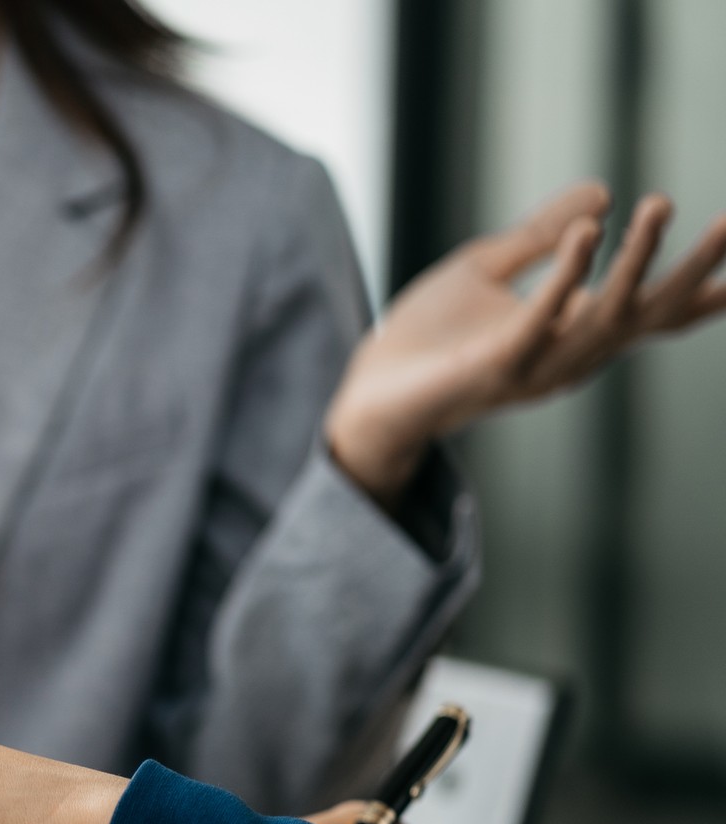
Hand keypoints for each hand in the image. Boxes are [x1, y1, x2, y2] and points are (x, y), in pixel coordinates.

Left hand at [326, 182, 725, 506]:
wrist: (368, 394)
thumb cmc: (426, 338)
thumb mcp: (485, 270)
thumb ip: (540, 234)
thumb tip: (601, 192)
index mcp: (572, 332)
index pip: (651, 313)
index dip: (702, 291)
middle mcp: (567, 355)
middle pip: (646, 315)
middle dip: (691, 271)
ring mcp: (536, 366)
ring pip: (604, 316)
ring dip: (636, 260)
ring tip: (658, 204)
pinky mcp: (495, 367)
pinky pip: (541, 321)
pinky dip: (566, 278)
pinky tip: (586, 232)